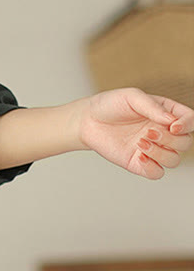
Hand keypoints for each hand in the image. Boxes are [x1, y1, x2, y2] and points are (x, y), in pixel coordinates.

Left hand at [77, 87, 193, 177]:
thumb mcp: (131, 97)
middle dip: (170, 140)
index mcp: (166, 114)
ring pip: (174, 160)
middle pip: (185, 143)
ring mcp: (152, 149)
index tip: (172, 126)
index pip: (190, 121)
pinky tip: (140, 157)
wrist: (86, 120)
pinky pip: (156, 173)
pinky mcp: (138, 163)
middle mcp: (163, 133)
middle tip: (148, 132)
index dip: (187, 125)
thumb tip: (171, 121)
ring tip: (140, 142)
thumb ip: (152, 107)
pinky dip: (153, 168)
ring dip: (161, 153)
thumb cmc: (109, 105)